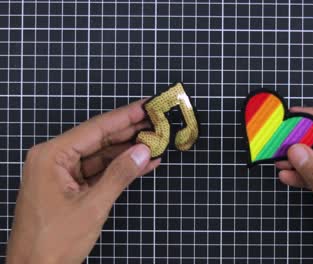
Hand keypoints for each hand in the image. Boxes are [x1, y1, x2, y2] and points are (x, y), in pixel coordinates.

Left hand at [7, 99, 160, 263]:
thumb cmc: (55, 241)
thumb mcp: (92, 206)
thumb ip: (119, 175)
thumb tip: (143, 150)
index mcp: (52, 155)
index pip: (95, 129)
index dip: (124, 116)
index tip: (147, 105)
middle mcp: (54, 158)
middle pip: (99, 139)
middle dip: (129, 132)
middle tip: (156, 121)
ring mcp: (62, 172)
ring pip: (101, 155)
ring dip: (128, 151)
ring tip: (156, 142)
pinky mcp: (69, 186)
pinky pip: (98, 171)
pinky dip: (119, 169)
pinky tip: (143, 164)